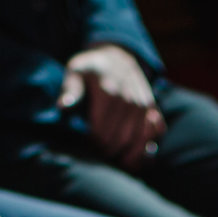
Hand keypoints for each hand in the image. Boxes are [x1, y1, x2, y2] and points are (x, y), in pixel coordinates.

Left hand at [58, 43, 165, 167]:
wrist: (117, 56)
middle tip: (99, 155)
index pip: (101, 132)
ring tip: (115, 160)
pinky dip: (147, 147)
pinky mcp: (152, 107)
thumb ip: (69, 91)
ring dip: (127, 156)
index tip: (88, 147)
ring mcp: (143, 103)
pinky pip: (155, 132)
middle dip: (108, 153)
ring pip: (138, 140)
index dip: (93, 145)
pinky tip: (135, 153)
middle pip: (120, 140)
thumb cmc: (90, 70)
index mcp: (108, 90)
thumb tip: (62, 107)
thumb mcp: (75, 73)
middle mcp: (128, 98)